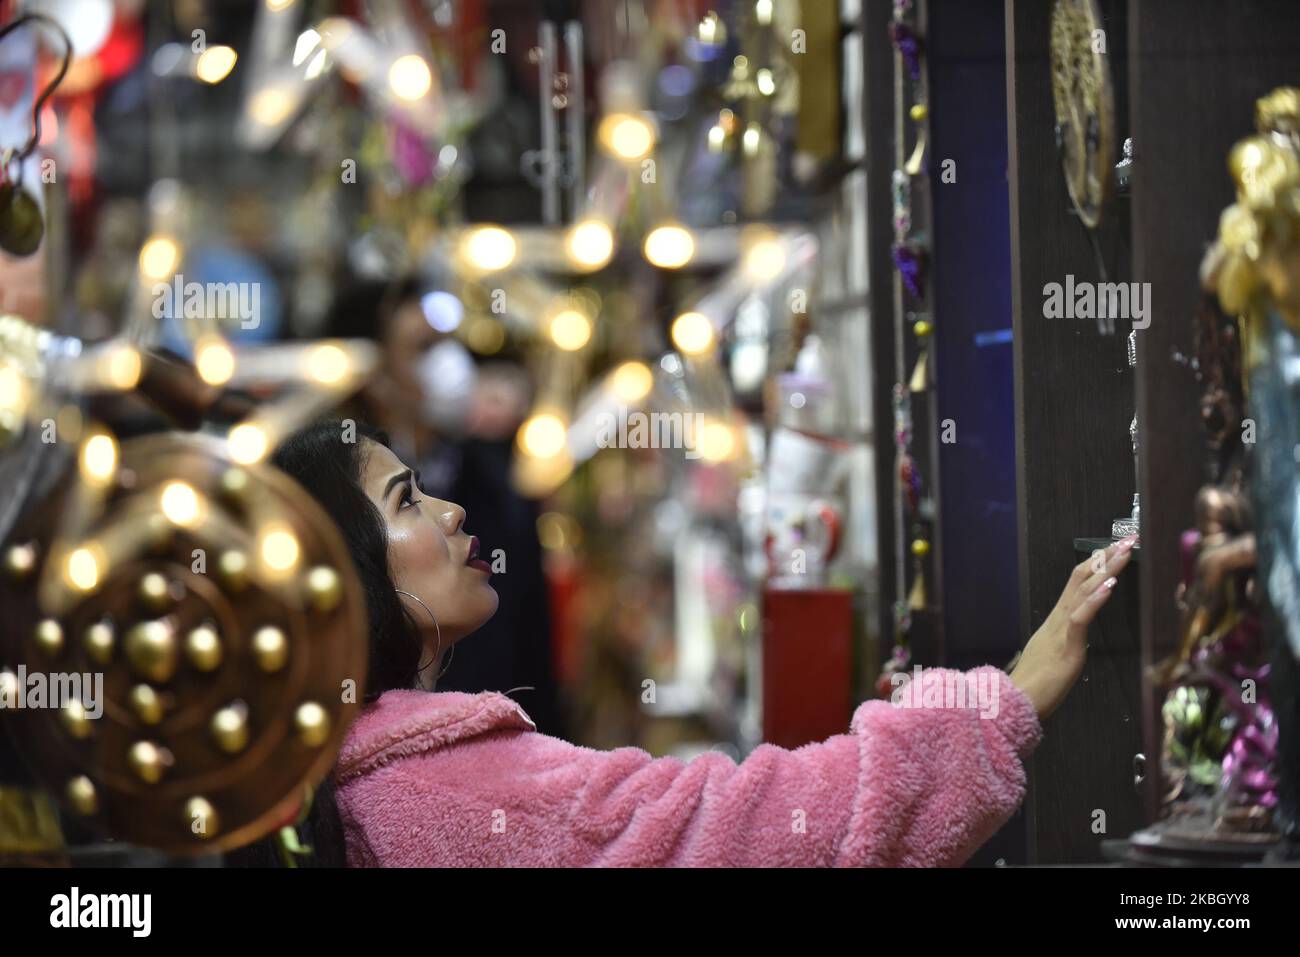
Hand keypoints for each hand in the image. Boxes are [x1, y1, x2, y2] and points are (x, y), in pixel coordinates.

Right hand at [1009, 536, 1136, 719]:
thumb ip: (1064, 641)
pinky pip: (1080, 617)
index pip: (1077, 583)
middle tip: (1128, 538)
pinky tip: (1109, 585)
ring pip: (1083, 591)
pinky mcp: (1066, 646)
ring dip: (1106, 569)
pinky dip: (1095, 599)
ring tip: (1124, 551)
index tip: (1114, 547)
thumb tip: (1073, 636)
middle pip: (1082, 578)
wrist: (1017, 701)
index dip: (1096, 562)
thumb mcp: (1054, 655)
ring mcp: (1061, 630)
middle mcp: (1058, 618)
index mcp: (1056, 620)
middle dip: (1107, 557)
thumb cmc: (1035, 684)